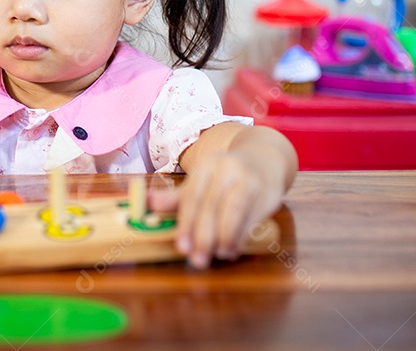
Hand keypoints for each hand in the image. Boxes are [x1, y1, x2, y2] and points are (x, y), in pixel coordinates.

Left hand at [150, 148, 283, 267]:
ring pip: (232, 211)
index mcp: (206, 165)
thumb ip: (178, 197)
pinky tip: (233, 248)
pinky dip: (241, 236)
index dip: (186, 223)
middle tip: (197, 259)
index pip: (192, 196)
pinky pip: (250, 217)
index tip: (181, 247)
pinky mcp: (265, 192)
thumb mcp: (202, 181)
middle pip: (210, 205)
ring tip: (218, 254)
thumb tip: (150, 205)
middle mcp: (226, 168)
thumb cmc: (226, 175)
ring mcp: (247, 179)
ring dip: (224, 237)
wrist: (265, 158)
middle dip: (203, 236)